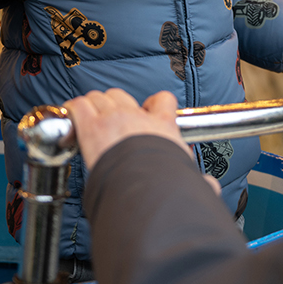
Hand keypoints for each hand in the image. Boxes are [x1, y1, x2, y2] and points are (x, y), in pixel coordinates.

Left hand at [65, 89, 202, 182]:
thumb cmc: (165, 184)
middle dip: (114, 107)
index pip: (162, 99)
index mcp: (163, 125)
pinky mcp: (92, 126)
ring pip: (98, 97)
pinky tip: (72, 123)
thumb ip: (200, 179)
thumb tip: (210, 187)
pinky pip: (78, 106)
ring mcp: (113, 118)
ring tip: (89, 123)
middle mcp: (137, 116)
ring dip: (92, 108)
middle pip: (121, 95)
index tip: (147, 115)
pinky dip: (73, 111)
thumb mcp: (188, 176)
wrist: (145, 187)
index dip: (153, 104)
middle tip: (110, 125)